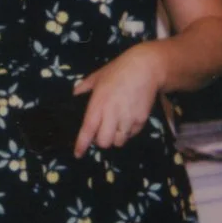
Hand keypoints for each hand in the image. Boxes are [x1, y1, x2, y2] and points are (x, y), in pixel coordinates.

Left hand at [71, 42, 165, 157]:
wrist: (147, 67)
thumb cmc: (119, 70)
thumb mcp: (97, 76)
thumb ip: (84, 87)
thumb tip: (74, 95)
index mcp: (98, 104)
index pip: (88, 129)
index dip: (82, 144)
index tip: (78, 154)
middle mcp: (112, 114)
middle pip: (104, 142)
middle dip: (101, 141)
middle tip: (101, 132)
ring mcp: (128, 119)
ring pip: (119, 141)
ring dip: (115, 137)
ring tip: (116, 126)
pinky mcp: (141, 120)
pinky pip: (132, 134)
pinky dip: (128, 131)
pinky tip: (128, 120)